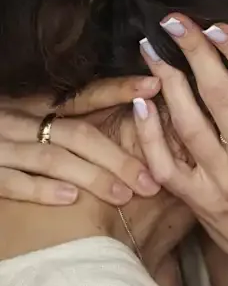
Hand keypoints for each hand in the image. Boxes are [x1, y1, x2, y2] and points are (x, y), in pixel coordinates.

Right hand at [0, 76, 161, 205]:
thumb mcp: (26, 115)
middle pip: (77, 133)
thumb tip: (125, 117)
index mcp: (32, 104)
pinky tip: (69, 198)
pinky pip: (11, 180)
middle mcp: (18, 120)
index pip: (83, 95)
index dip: (118, 91)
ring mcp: (0, 145)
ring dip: (92, 175)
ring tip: (124, 194)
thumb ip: (65, 117)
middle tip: (151, 180)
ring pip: (51, 157)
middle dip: (118, 156)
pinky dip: (40, 189)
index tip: (155, 87)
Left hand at [133, 17, 227, 285]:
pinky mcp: (200, 200)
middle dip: (194, 52)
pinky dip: (150, 134)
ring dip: (167, 82)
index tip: (218, 25)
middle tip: (175, 20)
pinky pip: (167, 164)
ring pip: (186, 123)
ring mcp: (221, 181)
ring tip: (152, 49)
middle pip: (217, 95)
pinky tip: (142, 104)